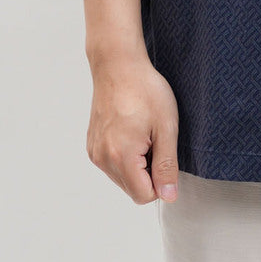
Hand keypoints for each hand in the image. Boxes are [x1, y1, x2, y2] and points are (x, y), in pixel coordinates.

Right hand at [85, 53, 180, 204]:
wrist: (118, 64)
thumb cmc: (145, 90)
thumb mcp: (166, 127)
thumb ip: (167, 166)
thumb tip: (168, 197)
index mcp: (121, 157)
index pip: (144, 196)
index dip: (161, 180)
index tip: (163, 152)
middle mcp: (102, 159)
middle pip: (132, 189)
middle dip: (148, 172)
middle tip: (154, 138)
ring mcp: (94, 152)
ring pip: (122, 178)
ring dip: (137, 164)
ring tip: (142, 132)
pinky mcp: (91, 145)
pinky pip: (112, 164)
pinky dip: (124, 155)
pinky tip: (131, 130)